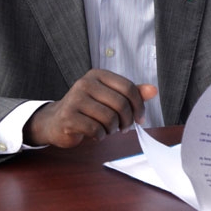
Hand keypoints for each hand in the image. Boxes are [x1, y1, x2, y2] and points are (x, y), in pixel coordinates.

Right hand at [23, 69, 157, 146]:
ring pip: (109, 118)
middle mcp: (85, 83)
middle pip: (121, 104)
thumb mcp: (111, 97)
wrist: (56, 121)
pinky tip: (96, 134)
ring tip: (107, 129)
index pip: (129, 88)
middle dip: (127, 120)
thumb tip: (154, 90)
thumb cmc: (88, 109)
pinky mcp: (68, 117)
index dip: (139, 106)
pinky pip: (96, 129)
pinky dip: (100, 136)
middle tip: (124, 128)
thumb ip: (132, 94)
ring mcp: (75, 99)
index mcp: (98, 75)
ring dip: (113, 129)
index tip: (140, 118)